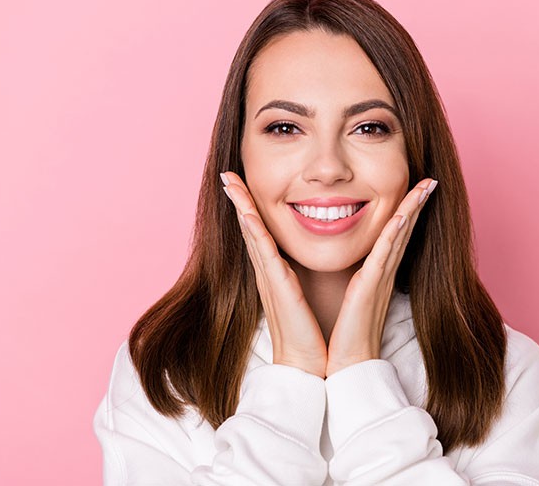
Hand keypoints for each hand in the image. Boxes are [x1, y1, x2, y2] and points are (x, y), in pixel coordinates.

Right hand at [221, 171, 327, 378]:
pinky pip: (264, 253)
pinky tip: (246, 213)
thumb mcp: (307, 296)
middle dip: (239, 199)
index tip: (241, 184)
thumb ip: (304, 277)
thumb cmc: (312, 333)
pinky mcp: (278, 288)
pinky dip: (254, 231)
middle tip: (226, 174)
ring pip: (253, 234)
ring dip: (241, 206)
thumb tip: (306, 264)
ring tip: (230, 181)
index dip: (250, 208)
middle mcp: (269, 273)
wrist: (308, 364)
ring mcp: (271, 279)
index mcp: (278, 273)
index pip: (261, 233)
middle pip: (250, 228)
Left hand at [326, 178, 437, 376]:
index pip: (394, 236)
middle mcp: (382, 273)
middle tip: (430, 180)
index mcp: (375, 274)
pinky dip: (395, 233)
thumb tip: (351, 270)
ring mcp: (380, 278)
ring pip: (400, 236)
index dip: (406, 212)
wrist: (343, 364)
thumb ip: (353, 280)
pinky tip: (402, 214)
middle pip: (404, 231)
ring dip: (412, 209)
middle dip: (416, 204)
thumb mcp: (348, 298)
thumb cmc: (343, 335)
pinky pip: (384, 254)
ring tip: (425, 186)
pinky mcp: (371, 286)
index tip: (415, 190)